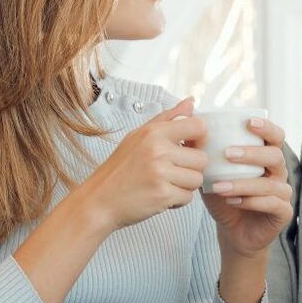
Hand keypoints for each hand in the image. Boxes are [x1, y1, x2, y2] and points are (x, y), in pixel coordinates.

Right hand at [73, 98, 207, 231]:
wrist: (99, 200)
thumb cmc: (120, 168)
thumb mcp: (138, 136)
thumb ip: (168, 118)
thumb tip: (191, 102)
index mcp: (154, 132)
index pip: (198, 126)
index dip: (201, 139)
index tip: (190, 147)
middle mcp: (158, 150)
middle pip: (202, 158)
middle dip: (191, 168)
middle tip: (172, 172)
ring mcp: (160, 173)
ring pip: (197, 179)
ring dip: (185, 185)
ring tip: (166, 183)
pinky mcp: (162, 195)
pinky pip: (188, 197)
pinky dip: (178, 200)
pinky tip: (161, 195)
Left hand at [203, 116, 293, 257]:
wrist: (232, 231)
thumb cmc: (224, 197)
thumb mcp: (210, 173)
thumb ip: (203, 151)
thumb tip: (188, 126)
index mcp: (266, 157)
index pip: (275, 136)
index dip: (267, 127)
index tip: (248, 122)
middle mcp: (279, 172)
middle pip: (275, 156)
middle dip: (252, 154)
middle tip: (227, 153)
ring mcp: (283, 193)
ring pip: (270, 184)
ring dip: (243, 183)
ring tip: (219, 187)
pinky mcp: (283, 213)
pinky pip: (272, 204)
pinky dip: (251, 202)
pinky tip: (233, 201)